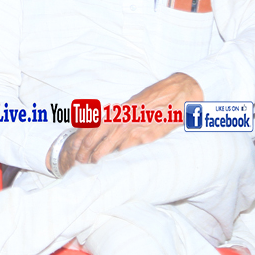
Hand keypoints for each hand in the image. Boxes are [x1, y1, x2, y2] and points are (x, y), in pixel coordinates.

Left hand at [61, 73, 201, 168]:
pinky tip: (116, 160)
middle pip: (101, 135)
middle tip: (79, 159)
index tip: (74, 144)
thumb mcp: (133, 103)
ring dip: (102, 153)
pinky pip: (132, 146)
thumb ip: (120, 114)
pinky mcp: (150, 136)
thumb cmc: (155, 98)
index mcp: (121, 108)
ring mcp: (138, 127)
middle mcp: (127, 117)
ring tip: (92, 162)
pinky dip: (122, 153)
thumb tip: (103, 123)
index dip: (84, 134)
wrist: (180, 92)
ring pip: (115, 143)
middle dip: (88, 148)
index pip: (96, 123)